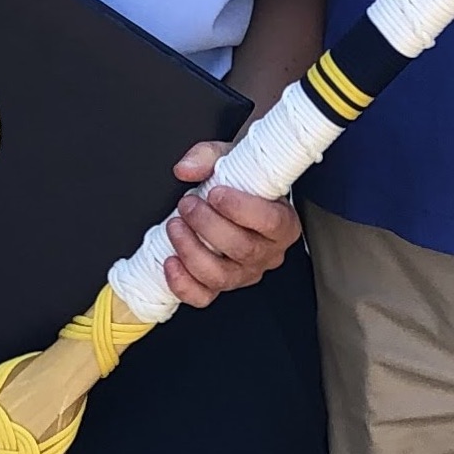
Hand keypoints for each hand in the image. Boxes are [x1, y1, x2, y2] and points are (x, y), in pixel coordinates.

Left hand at [161, 140, 299, 306]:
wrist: (233, 196)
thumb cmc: (239, 181)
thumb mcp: (230, 158)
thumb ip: (208, 157)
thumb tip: (186, 168)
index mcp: (283, 222)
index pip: (270, 223)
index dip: (240, 209)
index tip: (215, 193)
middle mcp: (268, 252)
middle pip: (242, 250)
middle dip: (207, 225)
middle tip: (188, 204)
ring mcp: (245, 273)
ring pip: (221, 276)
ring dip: (191, 251)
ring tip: (174, 226)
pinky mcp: (221, 285)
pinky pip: (203, 296)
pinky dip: (183, 284)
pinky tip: (170, 262)